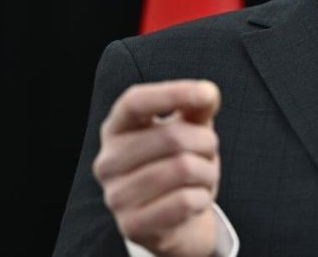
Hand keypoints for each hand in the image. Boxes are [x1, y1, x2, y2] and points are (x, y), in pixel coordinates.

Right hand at [93, 80, 221, 256]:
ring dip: (207, 172)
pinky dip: (202, 198)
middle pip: (172, 136)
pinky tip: (195, 199)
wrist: (175, 221)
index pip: (135, 102)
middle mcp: (108, 161)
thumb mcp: (189, 130)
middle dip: (206, 143)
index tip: (207, 93)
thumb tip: (207, 93)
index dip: (172, 93)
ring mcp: (116, 196)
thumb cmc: (179, 165)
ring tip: (202, 177)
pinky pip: (183, 201)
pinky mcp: (131, 225)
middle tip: (209, 153)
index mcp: (117, 129)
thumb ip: (196, 107)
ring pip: (183, 169)